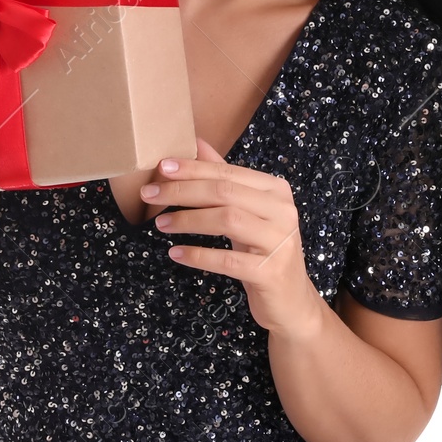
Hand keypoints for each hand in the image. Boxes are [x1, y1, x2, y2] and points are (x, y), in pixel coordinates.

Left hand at [145, 137, 323, 339]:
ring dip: (188, 220)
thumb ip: (225, 177)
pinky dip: (199, 255)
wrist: (291, 298)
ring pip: (227, 220)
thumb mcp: (248, 211)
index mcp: (276, 191)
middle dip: (183, 191)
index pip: (228, 173)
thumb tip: (197, 142)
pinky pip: (228, 259)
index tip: (161, 167)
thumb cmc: (263, 249)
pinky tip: (176, 253)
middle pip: (226, 192)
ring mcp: (279, 242)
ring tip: (160, 223)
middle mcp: (283, 211)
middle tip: (150, 194)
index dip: (193, 168)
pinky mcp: (270, 272)